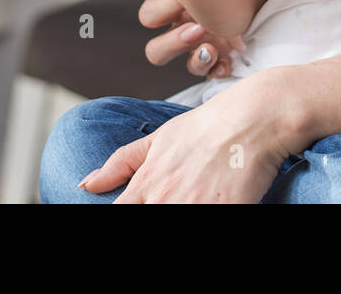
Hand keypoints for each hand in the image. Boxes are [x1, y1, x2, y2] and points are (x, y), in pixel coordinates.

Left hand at [80, 72, 300, 202]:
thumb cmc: (207, 126)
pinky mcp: (224, 211)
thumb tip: (86, 184)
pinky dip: (207, 216)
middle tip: (174, 200)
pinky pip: (208, 222)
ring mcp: (194, 207)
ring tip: (193, 201)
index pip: (118, 212)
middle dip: (155, 212)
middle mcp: (165, 199)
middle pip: (145, 219)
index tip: (127, 210)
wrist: (254, 118)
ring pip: (172, 222)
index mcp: (147, 183)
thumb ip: (120, 163)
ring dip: (179, 214)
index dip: (118, 216)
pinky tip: (212, 205)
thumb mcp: (159, 139)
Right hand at [139, 0, 243, 77]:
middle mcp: (186, 31)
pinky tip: (229, 63)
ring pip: (191, 66)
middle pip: (157, 52)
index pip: (150, 18)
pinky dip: (221, 69)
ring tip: (214, 48)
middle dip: (174, 44)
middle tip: (197, 28)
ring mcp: (207, 45)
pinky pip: (216, 73)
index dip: (162, 10)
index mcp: (176, 9)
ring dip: (199, 60)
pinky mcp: (228, 54)